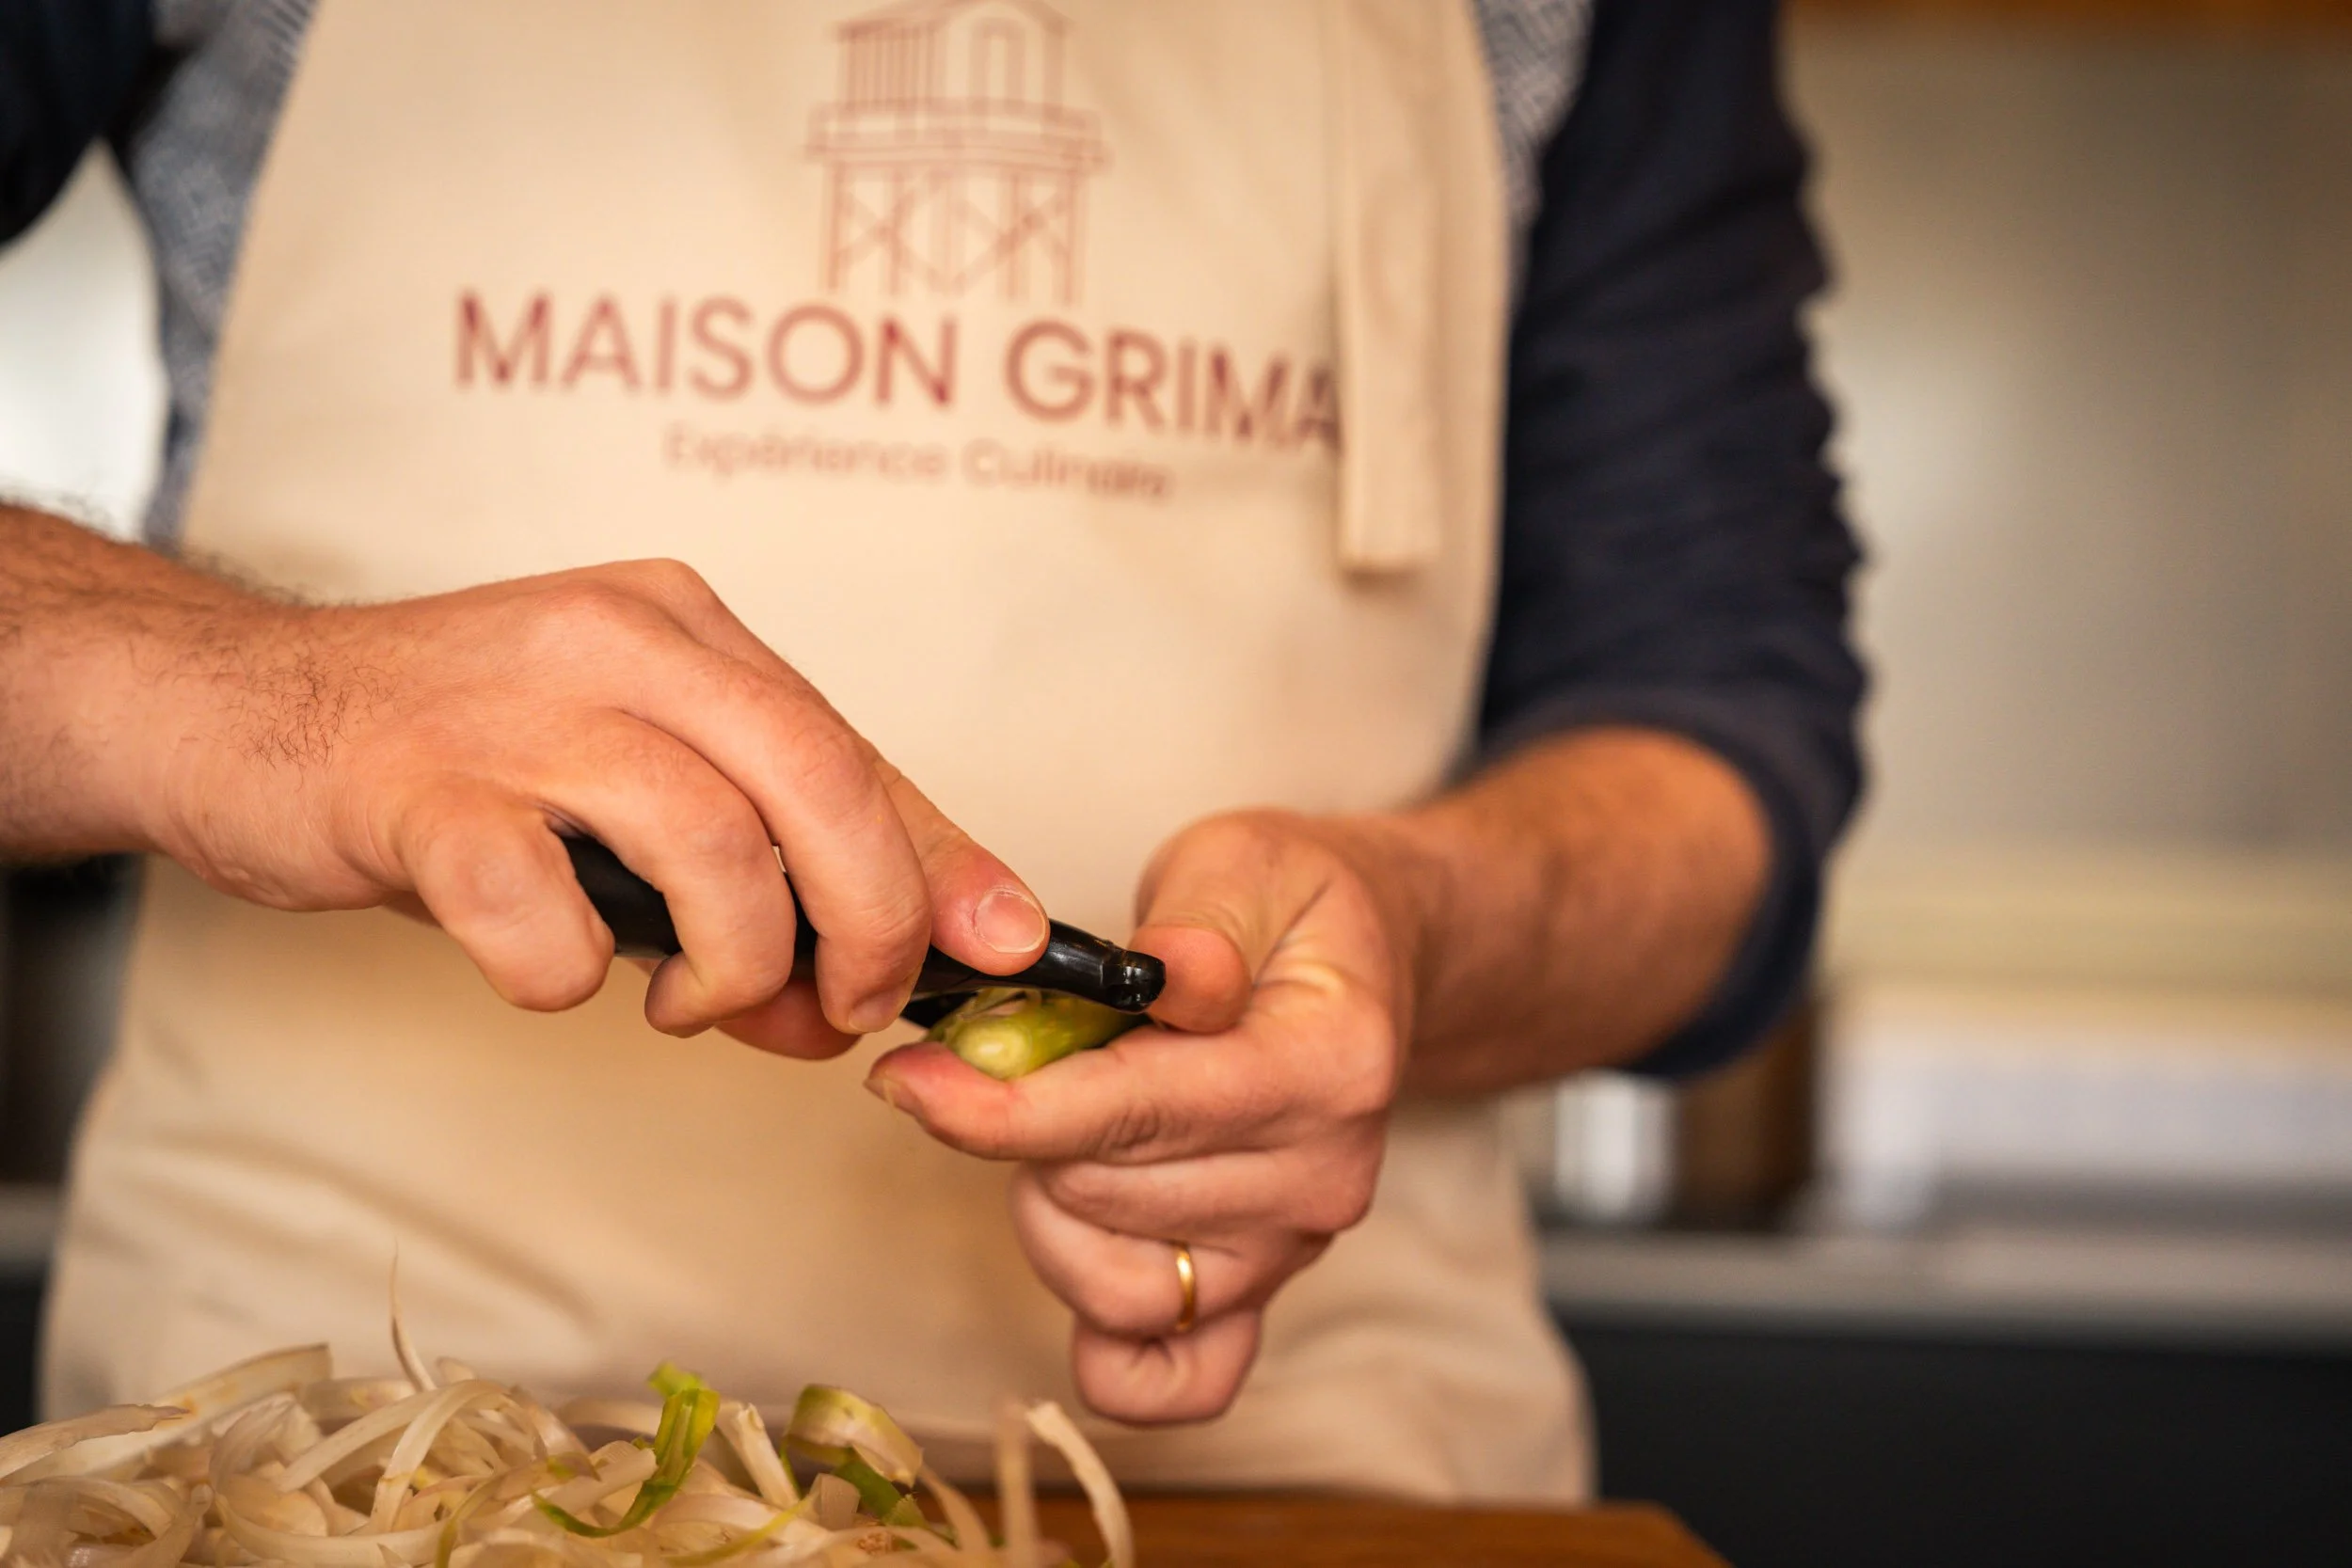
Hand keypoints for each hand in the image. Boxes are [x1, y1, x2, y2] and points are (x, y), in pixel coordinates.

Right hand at [129, 557, 1046, 1051]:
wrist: (236, 710)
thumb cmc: (459, 767)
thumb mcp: (632, 781)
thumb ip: (757, 863)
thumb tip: (884, 975)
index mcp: (687, 632)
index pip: (856, 754)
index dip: (946, 864)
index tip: (1009, 948)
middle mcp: (619, 642)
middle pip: (817, 780)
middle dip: (869, 923)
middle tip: (843, 1009)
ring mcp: (518, 709)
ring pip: (711, 841)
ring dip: (736, 965)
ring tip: (694, 1004)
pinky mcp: (417, 788)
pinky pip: (538, 907)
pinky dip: (567, 975)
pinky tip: (553, 972)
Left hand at [865, 810, 1416, 1422]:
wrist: (1360, 964)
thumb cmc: (1285, 908)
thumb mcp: (1243, 865)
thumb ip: (1198, 921)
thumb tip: (1164, 975)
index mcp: (1326, 1063)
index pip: (1133, 1110)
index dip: (999, 1103)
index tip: (909, 1078)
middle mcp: (1322, 1176)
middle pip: (1102, 1193)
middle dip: (1025, 1125)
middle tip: (1032, 1051)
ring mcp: (1296, 1249)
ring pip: (1111, 1286)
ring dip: (1051, 1209)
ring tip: (1067, 1124)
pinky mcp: (1267, 1295)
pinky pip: (1179, 1380)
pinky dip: (1113, 1347)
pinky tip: (1084, 1260)